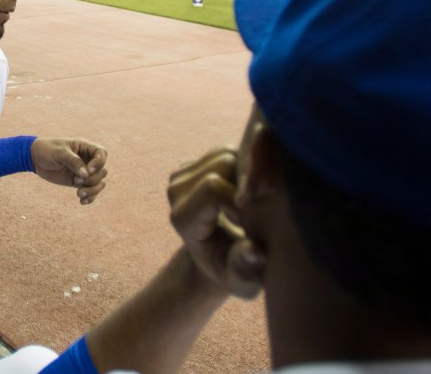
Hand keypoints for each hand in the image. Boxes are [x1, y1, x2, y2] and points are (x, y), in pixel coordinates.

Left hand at [31, 137, 107, 204]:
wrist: (35, 158)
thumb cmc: (47, 149)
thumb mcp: (59, 152)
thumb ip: (73, 161)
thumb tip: (86, 174)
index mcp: (85, 147)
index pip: (101, 153)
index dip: (99, 163)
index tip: (88, 170)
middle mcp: (87, 160)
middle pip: (102, 171)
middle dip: (93, 179)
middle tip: (77, 181)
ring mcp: (83, 172)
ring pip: (99, 183)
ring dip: (92, 190)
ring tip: (79, 194)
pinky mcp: (78, 182)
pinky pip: (90, 191)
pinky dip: (90, 197)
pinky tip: (82, 201)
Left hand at [167, 149, 264, 299]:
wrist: (219, 259)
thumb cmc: (235, 272)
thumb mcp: (243, 281)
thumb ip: (246, 267)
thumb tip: (254, 251)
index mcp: (182, 219)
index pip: (212, 187)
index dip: (241, 199)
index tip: (250, 222)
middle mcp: (176, 192)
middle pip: (223, 163)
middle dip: (248, 181)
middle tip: (255, 209)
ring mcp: (182, 175)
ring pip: (227, 152)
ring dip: (248, 173)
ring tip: (251, 202)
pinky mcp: (193, 164)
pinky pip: (227, 150)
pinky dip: (244, 165)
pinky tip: (245, 191)